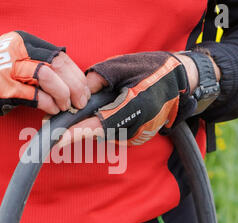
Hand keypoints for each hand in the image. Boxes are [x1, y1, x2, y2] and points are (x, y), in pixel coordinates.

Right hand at [0, 31, 89, 117]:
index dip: (75, 75)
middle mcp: (18, 52)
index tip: (82, 90)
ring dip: (63, 95)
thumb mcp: (13, 59)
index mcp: (23, 43)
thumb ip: (37, 65)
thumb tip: (67, 81)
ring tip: (64, 107)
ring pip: (49, 77)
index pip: (59, 56)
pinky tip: (51, 110)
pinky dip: (48, 105)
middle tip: (79, 102)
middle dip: (75, 87)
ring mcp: (10, 69)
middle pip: (58, 66)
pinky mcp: (3, 88)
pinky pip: (35, 96)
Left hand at [58, 51, 197, 146]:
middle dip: (78, 126)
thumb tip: (75, 96)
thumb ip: (96, 80)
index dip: (75, 133)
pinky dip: (103, 124)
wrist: (181, 81)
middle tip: (58, 121)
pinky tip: (107, 111)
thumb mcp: (121, 67)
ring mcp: (136, 136)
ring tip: (92, 109)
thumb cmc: (152, 70)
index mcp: (132, 109)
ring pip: (103, 133)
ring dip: (92, 124)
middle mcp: (134, 128)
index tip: (56, 140)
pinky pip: (112, 133)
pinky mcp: (136, 138)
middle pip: (97, 132)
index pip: (97, 126)